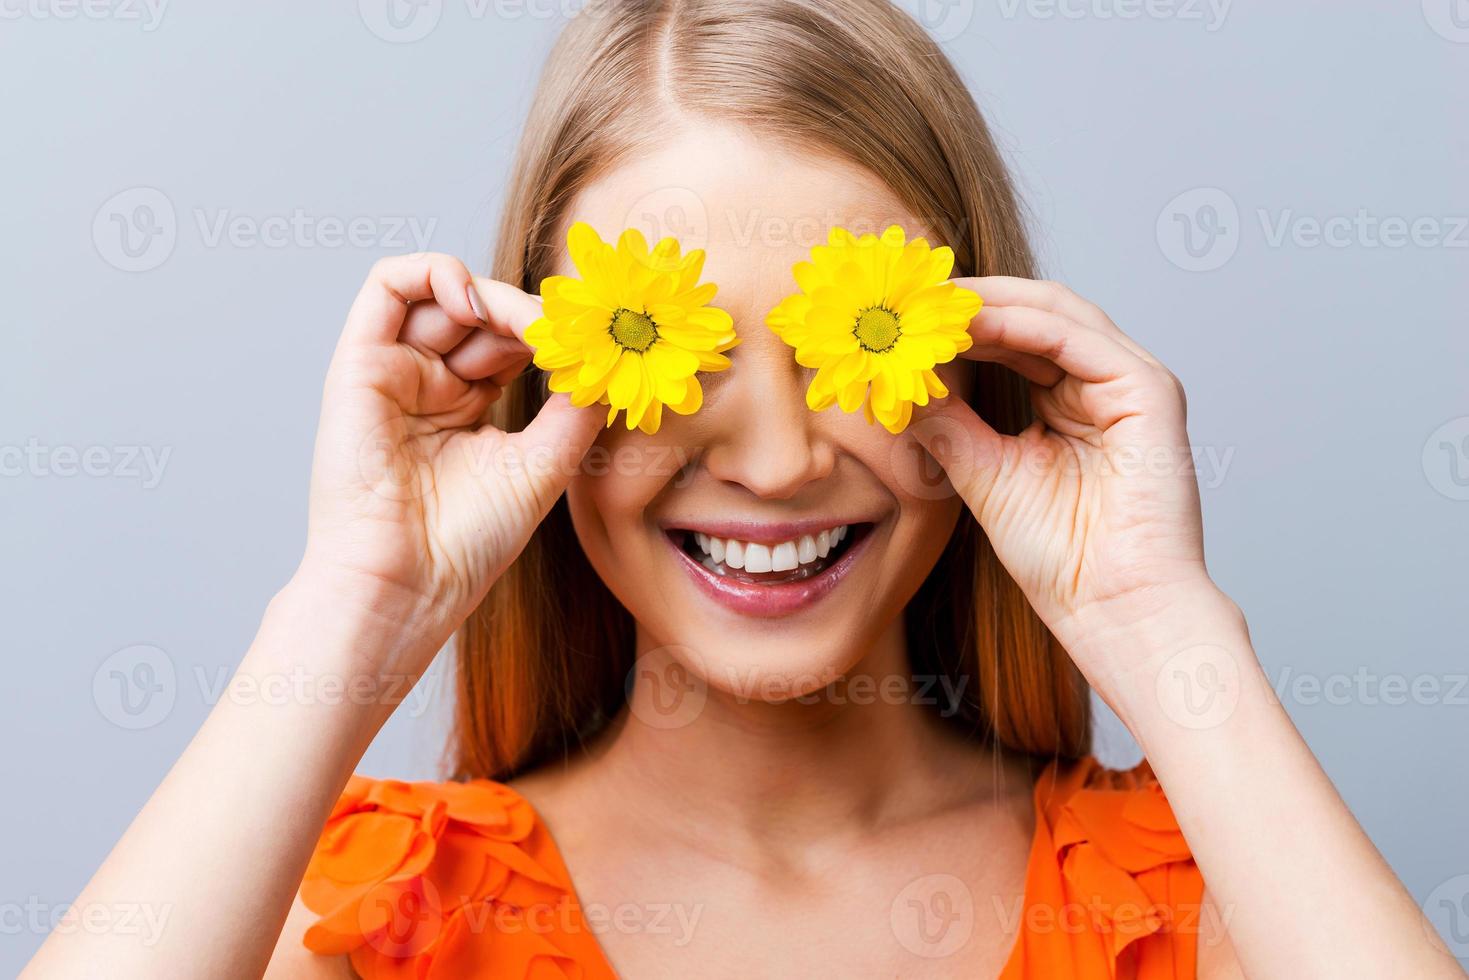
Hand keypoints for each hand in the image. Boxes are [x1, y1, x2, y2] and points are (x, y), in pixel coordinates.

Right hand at [298, 253, 600, 669]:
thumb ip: (576, 404)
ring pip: (444, 292)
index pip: (513, 342)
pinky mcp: (360, 362)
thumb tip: (604, 355)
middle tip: (569, 332)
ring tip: (530, 326)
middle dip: (531, 314)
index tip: (596, 342)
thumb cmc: (469, 540)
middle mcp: (429, 384)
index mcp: (468, 409)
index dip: (554, 333)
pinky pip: (388, 284)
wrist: (410, 582)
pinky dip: (436, 273)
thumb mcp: (546, 462)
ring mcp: (395, 371)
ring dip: (495, 295)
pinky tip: (477, 305)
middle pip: (483, 314)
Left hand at [914, 277, 1226, 689]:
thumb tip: (894, 384)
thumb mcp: (981, 473)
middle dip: (967, 299)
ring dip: (987, 301)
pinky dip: (1019, 323)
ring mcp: (1131, 381)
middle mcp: (1103, 381)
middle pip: (1032, 311)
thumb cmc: (1059, 557)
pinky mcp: (1149, 390)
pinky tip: (970, 323)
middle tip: (906, 293)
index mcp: (1071, 398)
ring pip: (1053, 311)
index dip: (955, 320)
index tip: (897, 315)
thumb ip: (945, 422)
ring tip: (928, 302)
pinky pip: (1075, 338)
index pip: (1010, 334)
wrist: (1111, 607)